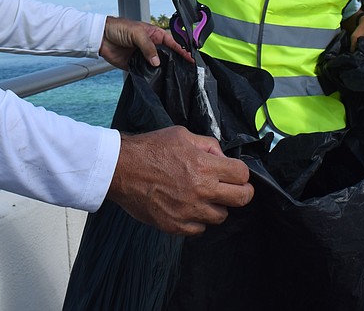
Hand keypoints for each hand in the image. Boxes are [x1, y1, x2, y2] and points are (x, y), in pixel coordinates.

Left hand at [100, 16, 193, 68]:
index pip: (172, 43)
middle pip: (166, 56)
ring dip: (161, 70)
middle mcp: (151, 46)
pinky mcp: (135, 65)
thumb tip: (157, 62)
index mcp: (154, 35)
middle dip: (174, 62)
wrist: (101, 37)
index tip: (190, 59)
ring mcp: (143, 56)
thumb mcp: (137, 33)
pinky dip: (149, 76)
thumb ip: (148, 47)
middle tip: (183, 70)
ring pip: (157, 65)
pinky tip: (155, 79)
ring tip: (171, 77)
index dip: (182, 50)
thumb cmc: (119, 28)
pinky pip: (145, 72)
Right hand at [107, 126, 252, 235]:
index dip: (241, 173)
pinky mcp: (175, 225)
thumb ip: (207, 145)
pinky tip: (188, 208)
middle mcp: (201, 190)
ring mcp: (189, 211)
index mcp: (204, 166)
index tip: (235, 173)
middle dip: (242, 192)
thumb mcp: (182, 135)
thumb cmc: (149, 149)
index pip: (242, 175)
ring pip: (221, 216)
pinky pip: (199, 229)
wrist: (121, 169)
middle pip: (241, 199)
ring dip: (216, 206)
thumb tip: (222, 157)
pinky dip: (197, 220)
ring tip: (203, 197)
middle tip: (234, 189)